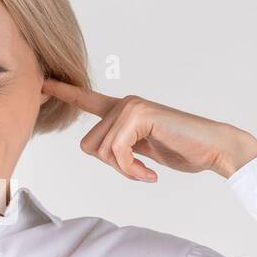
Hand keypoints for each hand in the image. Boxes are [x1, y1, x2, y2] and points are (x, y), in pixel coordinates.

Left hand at [40, 80, 256, 180]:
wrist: (213, 148)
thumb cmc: (181, 149)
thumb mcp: (140, 149)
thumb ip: (119, 145)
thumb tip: (99, 150)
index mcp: (122, 111)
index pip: (87, 100)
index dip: (64, 93)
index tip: (42, 83)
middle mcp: (124, 104)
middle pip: (89, 146)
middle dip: (112, 166)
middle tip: (137, 170)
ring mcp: (131, 107)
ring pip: (102, 152)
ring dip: (125, 171)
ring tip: (147, 171)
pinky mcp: (139, 115)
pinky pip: (116, 153)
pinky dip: (131, 171)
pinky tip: (150, 173)